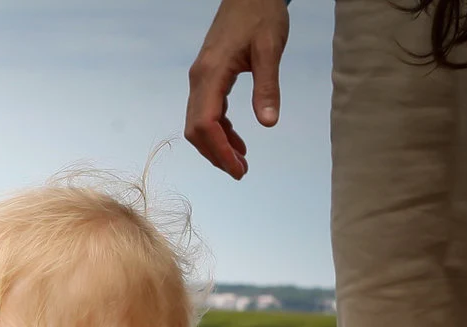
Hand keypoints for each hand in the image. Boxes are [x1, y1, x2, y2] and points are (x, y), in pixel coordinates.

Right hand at [186, 0, 289, 178]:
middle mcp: (199, 80)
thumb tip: (269, 123)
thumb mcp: (270, 49)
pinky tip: (237, 140)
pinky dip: (219, 131)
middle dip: (215, 154)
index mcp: (211, 74)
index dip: (219, 150)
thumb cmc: (261, 15)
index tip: (238, 168)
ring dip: (216, 145)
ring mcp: (201, 79)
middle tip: (240, 172)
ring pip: (198, 124)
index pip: (206, 123)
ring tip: (240, 162)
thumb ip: (267, 87)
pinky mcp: (208, 77)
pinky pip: (207, 112)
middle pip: (196, 130)